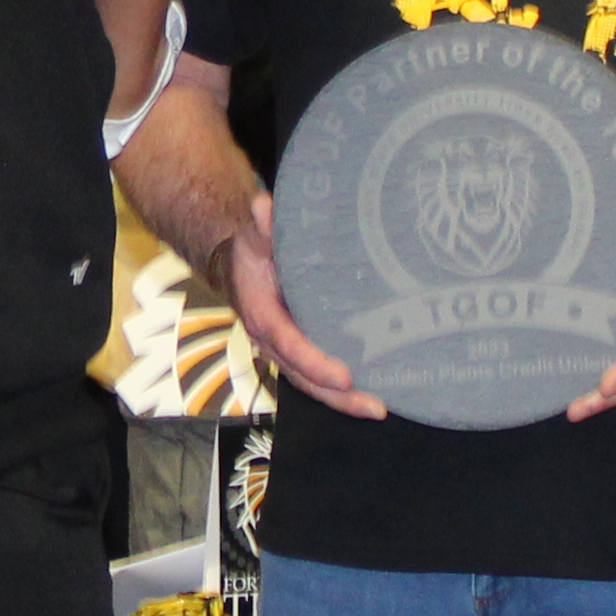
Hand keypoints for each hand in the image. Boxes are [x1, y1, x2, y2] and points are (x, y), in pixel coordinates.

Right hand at [215, 193, 389, 420]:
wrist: (237, 264)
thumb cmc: (250, 251)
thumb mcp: (254, 235)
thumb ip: (263, 227)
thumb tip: (262, 207)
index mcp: (262, 315)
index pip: (288, 344)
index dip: (314, 363)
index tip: (343, 376)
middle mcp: (272, 341)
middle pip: (304, 376)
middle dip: (338, 396)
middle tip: (373, 406)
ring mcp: (285, 350)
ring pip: (312, 383)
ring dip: (344, 400)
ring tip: (378, 408)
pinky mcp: (298, 351)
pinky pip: (317, 376)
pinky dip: (341, 390)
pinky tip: (371, 394)